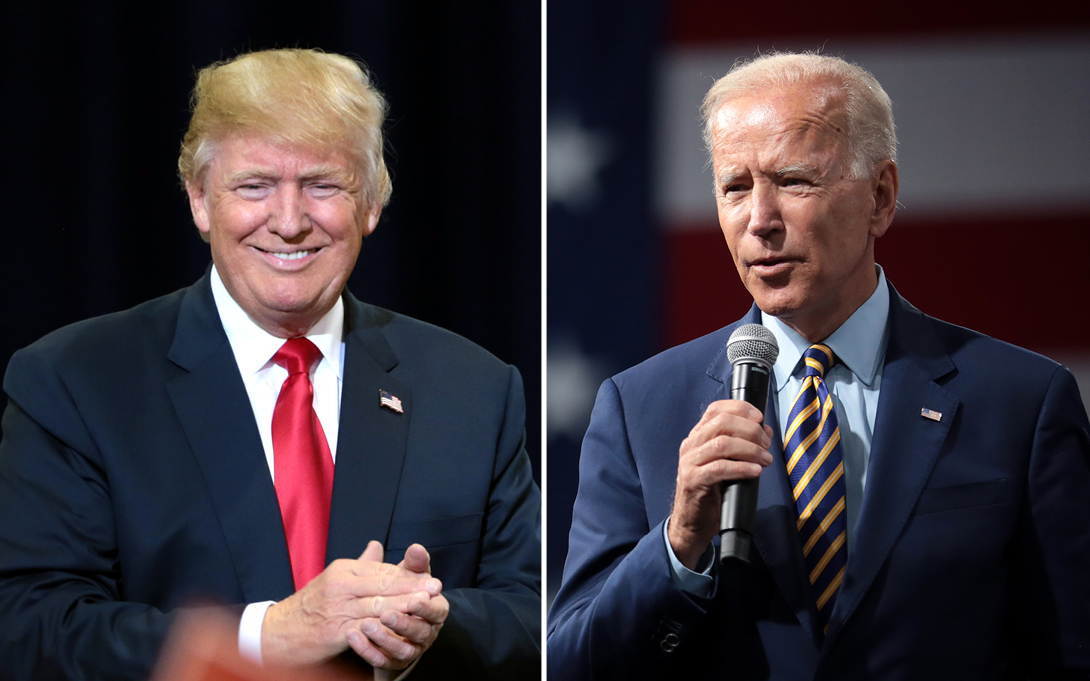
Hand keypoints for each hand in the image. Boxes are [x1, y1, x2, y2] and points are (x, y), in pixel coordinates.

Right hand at [261, 541, 441, 666]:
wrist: (278, 632)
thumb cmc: (311, 605)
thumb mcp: (335, 578)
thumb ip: (361, 564)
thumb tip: (377, 545)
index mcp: (344, 569)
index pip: (382, 571)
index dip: (408, 576)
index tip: (430, 579)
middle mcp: (341, 585)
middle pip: (383, 585)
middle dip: (412, 587)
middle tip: (435, 589)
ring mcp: (337, 608)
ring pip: (377, 605)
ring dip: (403, 606)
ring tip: (424, 606)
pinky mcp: (334, 631)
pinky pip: (364, 629)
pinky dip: (384, 630)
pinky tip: (400, 631)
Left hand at [346, 544, 448, 676]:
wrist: (391, 623)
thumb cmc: (402, 594)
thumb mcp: (408, 578)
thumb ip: (413, 564)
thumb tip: (416, 548)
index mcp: (435, 611)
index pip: (437, 610)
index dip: (426, 606)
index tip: (414, 599)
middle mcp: (426, 633)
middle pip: (420, 631)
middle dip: (403, 622)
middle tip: (385, 613)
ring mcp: (410, 650)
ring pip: (402, 649)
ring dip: (384, 637)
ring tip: (365, 625)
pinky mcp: (392, 662)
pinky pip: (382, 660)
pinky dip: (368, 650)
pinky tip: (353, 637)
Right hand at [668, 399, 772, 568]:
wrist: (693, 522)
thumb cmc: (712, 491)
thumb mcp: (727, 463)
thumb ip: (742, 445)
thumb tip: (765, 431)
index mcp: (697, 436)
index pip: (716, 409)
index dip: (740, 409)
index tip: (760, 418)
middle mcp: (691, 445)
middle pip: (722, 423)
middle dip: (750, 430)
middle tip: (766, 444)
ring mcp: (689, 462)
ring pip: (722, 443)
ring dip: (750, 449)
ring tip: (765, 459)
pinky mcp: (693, 480)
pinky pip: (720, 468)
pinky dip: (742, 467)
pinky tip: (755, 471)